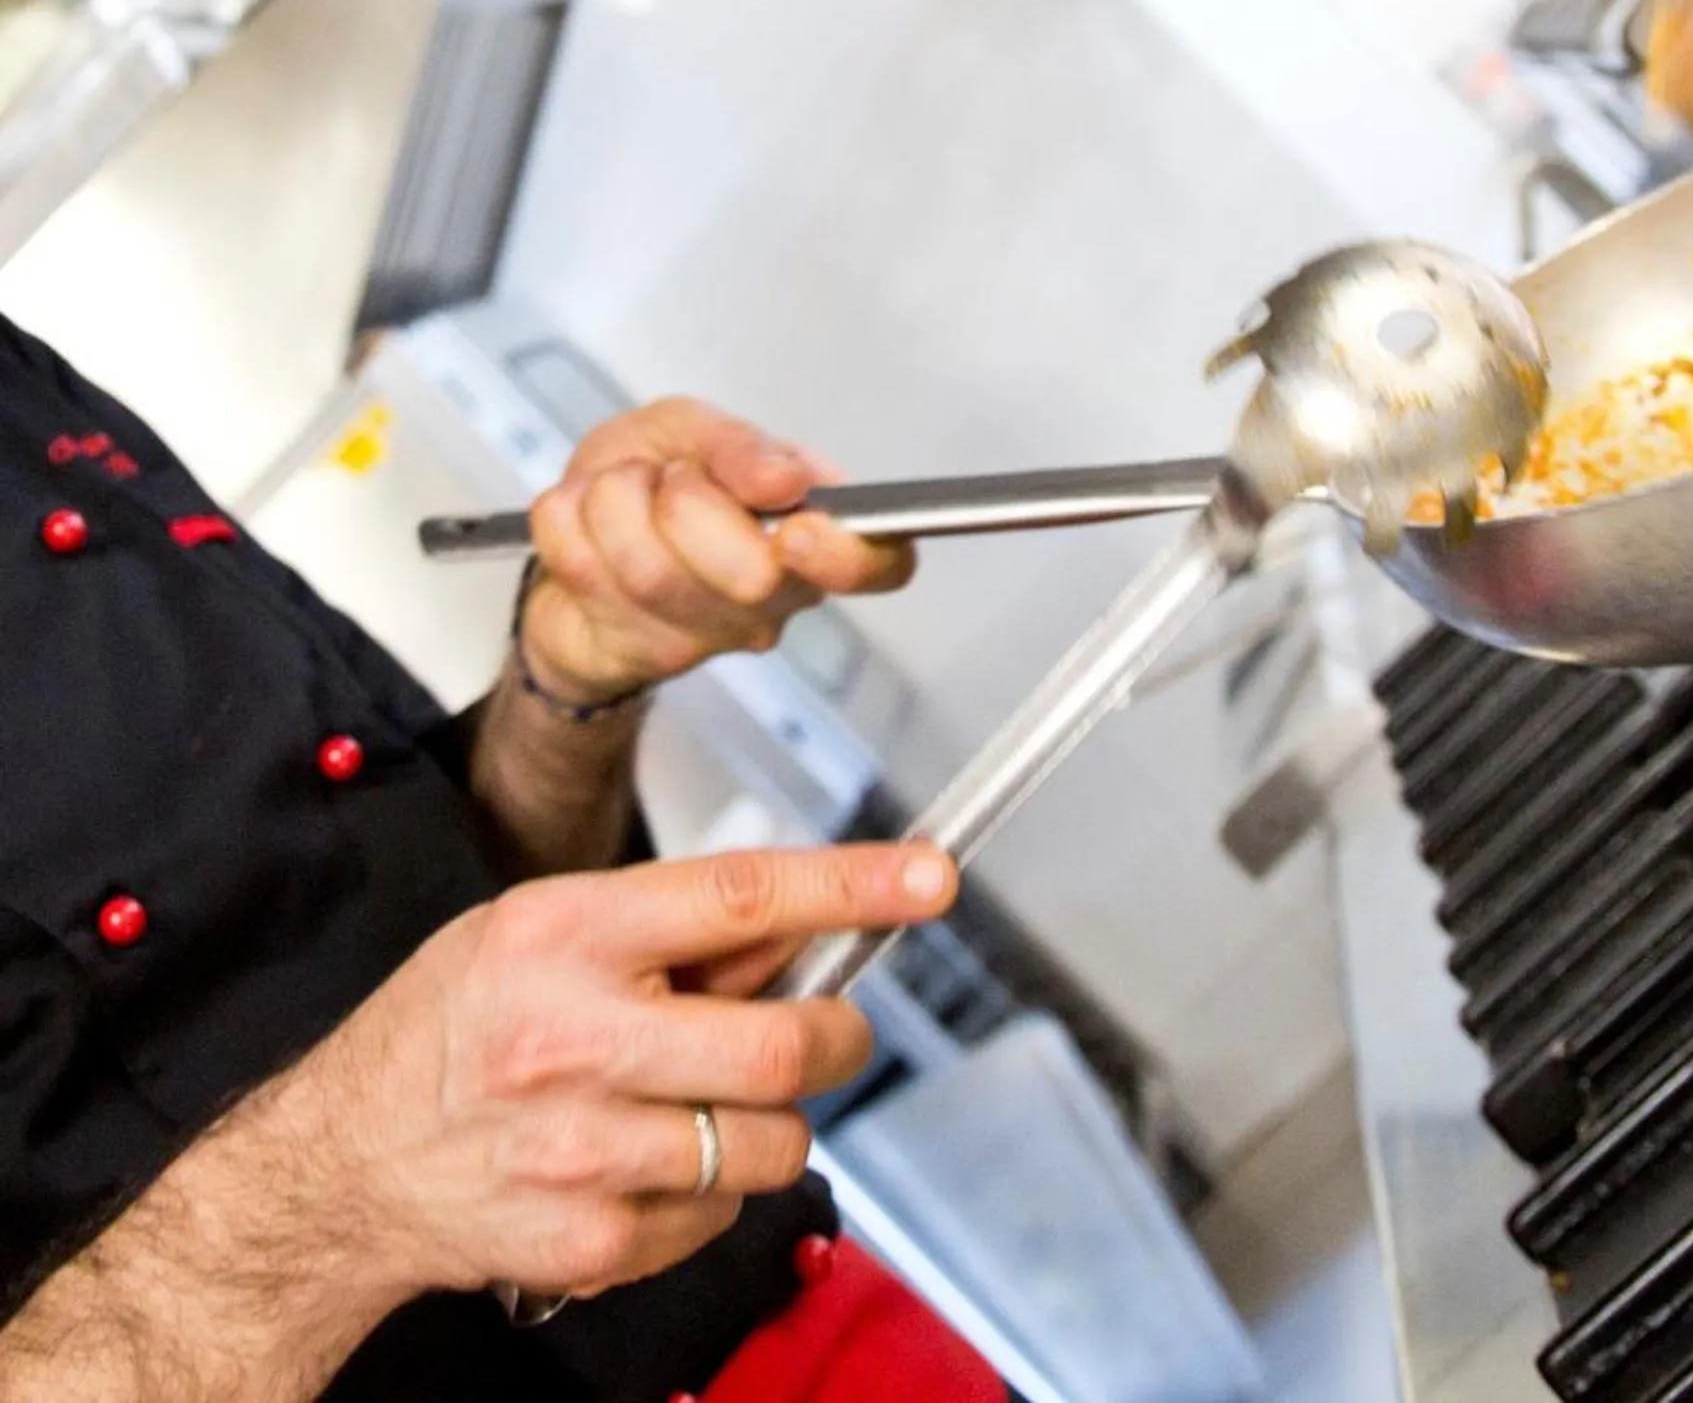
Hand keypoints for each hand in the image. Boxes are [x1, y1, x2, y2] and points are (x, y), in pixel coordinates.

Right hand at [289, 844, 956, 1300]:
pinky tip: (644, 1165)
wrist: (337, 1169)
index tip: (929, 878)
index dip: (852, 888)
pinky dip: (711, 1194)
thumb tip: (813, 926)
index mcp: (564, 935)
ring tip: (704, 1105)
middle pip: (784, 1049)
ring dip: (772, 1126)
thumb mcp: (539, 932)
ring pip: (772, 1145)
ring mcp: (582, 1150)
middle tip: (827, 1033)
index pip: (741, 898)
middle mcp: (573, 1039)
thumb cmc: (455, 1032)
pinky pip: (721, 1216)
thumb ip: (672, 928)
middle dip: (836, 1040)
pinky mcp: (591, 1239)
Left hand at [521, 398, 914, 702]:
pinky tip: (586, 530)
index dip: (842, 554)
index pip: (879, 564)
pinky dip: (565, 521)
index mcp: (813, 533)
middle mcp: (777, 596)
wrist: (570, 543)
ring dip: (611, 502)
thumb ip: (739, 447)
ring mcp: (709, 636)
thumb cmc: (648, 484)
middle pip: (750, 573)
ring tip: (618, 500)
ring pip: (651, 568)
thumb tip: (786, 479)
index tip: (793, 531)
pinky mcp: (637, 653)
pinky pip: (582, 565)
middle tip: (669, 483)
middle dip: (684, 501)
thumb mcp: (690, 430)